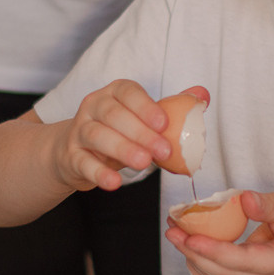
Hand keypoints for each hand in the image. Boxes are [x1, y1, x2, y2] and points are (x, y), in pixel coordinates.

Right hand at [50, 81, 208, 192]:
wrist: (75, 151)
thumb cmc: (118, 132)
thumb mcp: (142, 119)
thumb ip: (172, 107)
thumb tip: (202, 94)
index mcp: (113, 93)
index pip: (127, 92)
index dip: (145, 106)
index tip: (164, 123)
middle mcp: (93, 107)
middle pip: (113, 114)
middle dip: (141, 132)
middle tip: (164, 151)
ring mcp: (79, 131)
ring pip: (97, 135)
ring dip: (122, 149)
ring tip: (143, 163)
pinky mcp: (71, 157)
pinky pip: (83, 163)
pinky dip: (99, 173)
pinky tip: (115, 182)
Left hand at [166, 183, 273, 274]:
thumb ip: (269, 205)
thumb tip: (243, 200)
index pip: (242, 262)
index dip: (213, 251)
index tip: (189, 237)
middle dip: (195, 254)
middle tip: (173, 231)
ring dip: (196, 259)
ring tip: (176, 234)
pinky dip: (205, 261)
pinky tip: (191, 243)